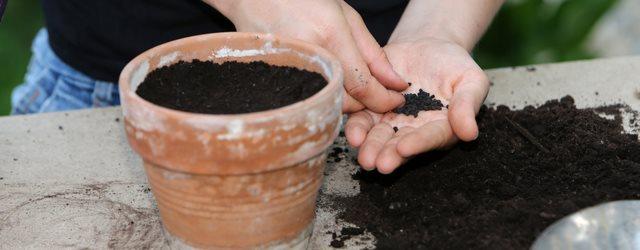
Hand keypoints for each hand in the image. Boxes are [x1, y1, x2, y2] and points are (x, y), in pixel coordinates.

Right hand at [206, 0, 407, 112]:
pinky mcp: (275, 82)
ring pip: (329, 103)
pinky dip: (325, 97)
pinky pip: (310, 100)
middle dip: (368, 101)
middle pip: (347, 100)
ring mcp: (289, 72)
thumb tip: (396, 83)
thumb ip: (372, 52)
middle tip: (375, 89)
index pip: (363, 85)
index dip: (384, 99)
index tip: (397, 99)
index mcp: (329, 35)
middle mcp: (309, 56)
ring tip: (350, 82)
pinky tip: (328, 82)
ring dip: (347, 100)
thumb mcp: (346, 15)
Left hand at [345, 38, 489, 173]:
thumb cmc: (454, 65)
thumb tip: (470, 134)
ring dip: (370, 147)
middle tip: (379, 164)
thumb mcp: (471, 80)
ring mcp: (390, 121)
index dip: (418, 143)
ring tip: (364, 156)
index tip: (405, 148)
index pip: (431, 137)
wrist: (427, 46)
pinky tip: (351, 134)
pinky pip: (361, 120)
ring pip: (378, 137)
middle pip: (401, 145)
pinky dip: (356, 128)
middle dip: (389, 154)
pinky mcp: (371, 108)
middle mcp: (414, 131)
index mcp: (441, 128)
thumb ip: (468, 104)